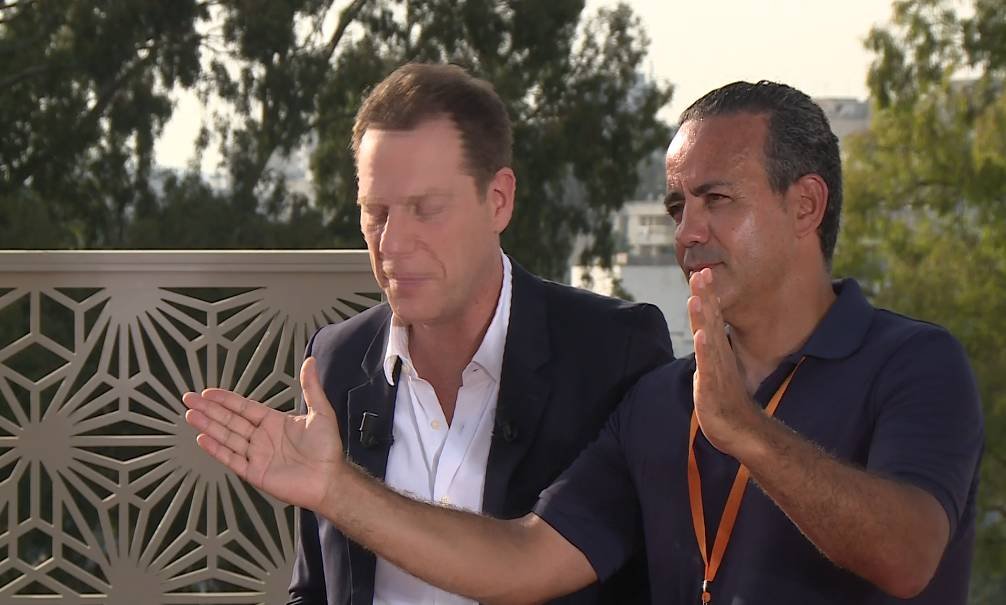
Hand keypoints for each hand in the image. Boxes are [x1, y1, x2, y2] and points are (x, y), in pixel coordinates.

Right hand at [182, 357, 344, 510]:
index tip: (208, 392)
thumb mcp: (320, 412)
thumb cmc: (327, 448)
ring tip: (190, 415)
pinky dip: (217, 450)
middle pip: (230, 420)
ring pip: (227, 437)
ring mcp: (257, 455)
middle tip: (189, 399)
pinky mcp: (255, 473)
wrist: (329, 479)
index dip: (226, 400)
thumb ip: (310, 387)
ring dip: (208, 426)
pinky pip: (231, 459)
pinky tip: (203, 439)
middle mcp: (262, 438)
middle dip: (209, 409)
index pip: (244, 408)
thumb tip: (310, 361)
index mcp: (274, 422)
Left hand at [687, 268, 758, 454]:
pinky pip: (709, 365)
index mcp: (715, 349)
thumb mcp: (713, 369)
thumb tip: (705, 334)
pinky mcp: (713, 386)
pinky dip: (705, 350)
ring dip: (703, 317)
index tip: (702, 272)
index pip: (710, 318)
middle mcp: (718, 355)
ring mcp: (716, 369)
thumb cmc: (724, 399)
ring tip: (696, 296)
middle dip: (705, 296)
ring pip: (709, 338)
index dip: (706, 296)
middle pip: (711, 321)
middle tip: (701, 272)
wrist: (739, 429)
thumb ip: (709, 351)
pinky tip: (702, 335)